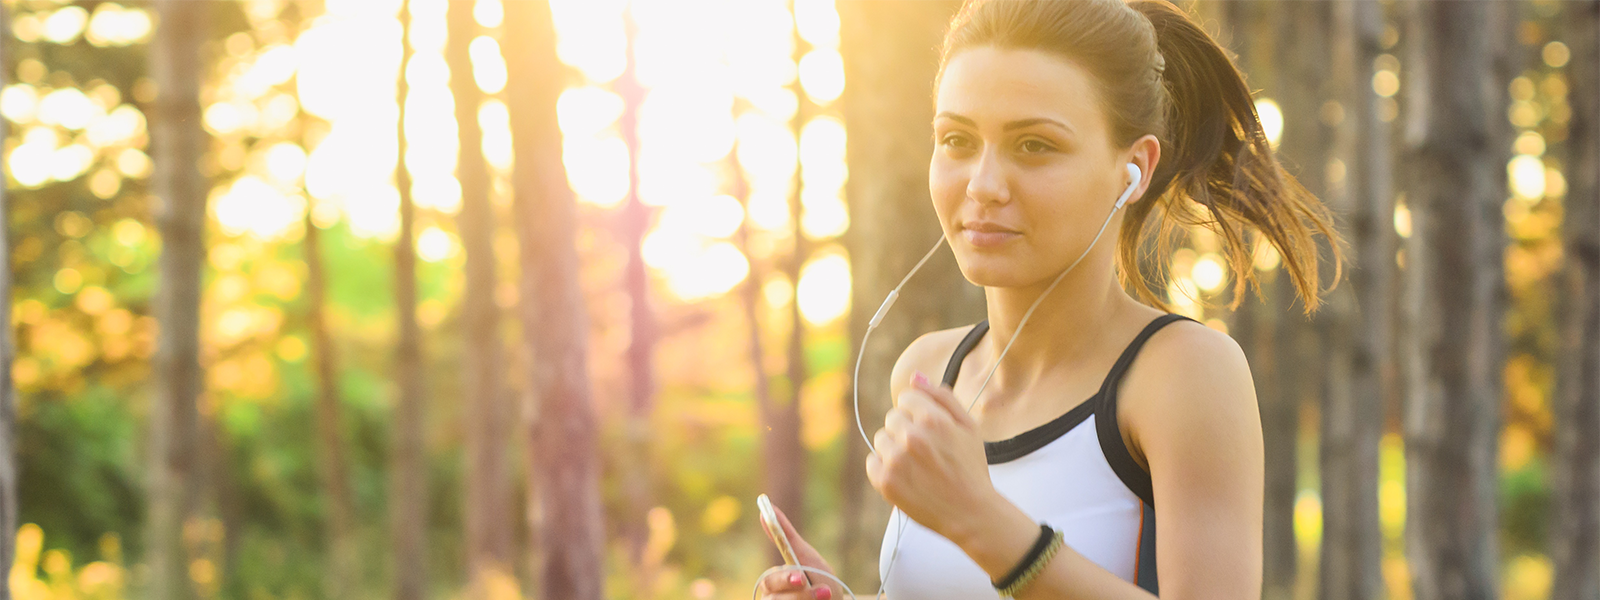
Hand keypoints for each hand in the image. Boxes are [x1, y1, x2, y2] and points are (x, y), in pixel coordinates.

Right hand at [757, 504, 841, 599]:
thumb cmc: (821, 581)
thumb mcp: (807, 557)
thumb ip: (785, 535)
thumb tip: (765, 508)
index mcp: (773, 583)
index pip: (771, 581)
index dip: (785, 580)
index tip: (801, 577)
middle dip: (801, 596)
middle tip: (823, 591)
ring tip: (826, 597)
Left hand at [865, 372, 998, 540]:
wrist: (971, 513)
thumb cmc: (971, 469)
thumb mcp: (968, 427)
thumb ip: (942, 397)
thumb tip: (915, 377)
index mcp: (933, 419)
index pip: (906, 398)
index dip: (918, 413)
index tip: (929, 430)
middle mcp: (912, 437)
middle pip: (892, 418)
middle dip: (906, 430)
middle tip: (926, 451)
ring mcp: (896, 461)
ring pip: (881, 439)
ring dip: (894, 448)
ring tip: (917, 466)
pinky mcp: (885, 482)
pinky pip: (872, 462)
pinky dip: (884, 468)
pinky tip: (907, 477)